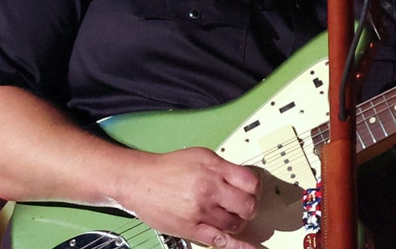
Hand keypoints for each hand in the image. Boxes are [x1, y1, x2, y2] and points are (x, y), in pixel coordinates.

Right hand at [115, 146, 261, 247]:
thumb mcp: (200, 156)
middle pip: (247, 205)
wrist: (139, 180)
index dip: (256, 189)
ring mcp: (201, 210)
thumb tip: (243, 180)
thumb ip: (223, 168)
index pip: (251, 182)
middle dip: (249, 208)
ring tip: (229, 217)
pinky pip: (220, 240)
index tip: (254, 191)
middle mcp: (209, 188)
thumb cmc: (167, 168)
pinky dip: (238, 246)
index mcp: (214, 168)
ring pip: (235, 224)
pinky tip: (251, 248)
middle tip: (243, 207)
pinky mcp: (191, 228)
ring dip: (237, 222)